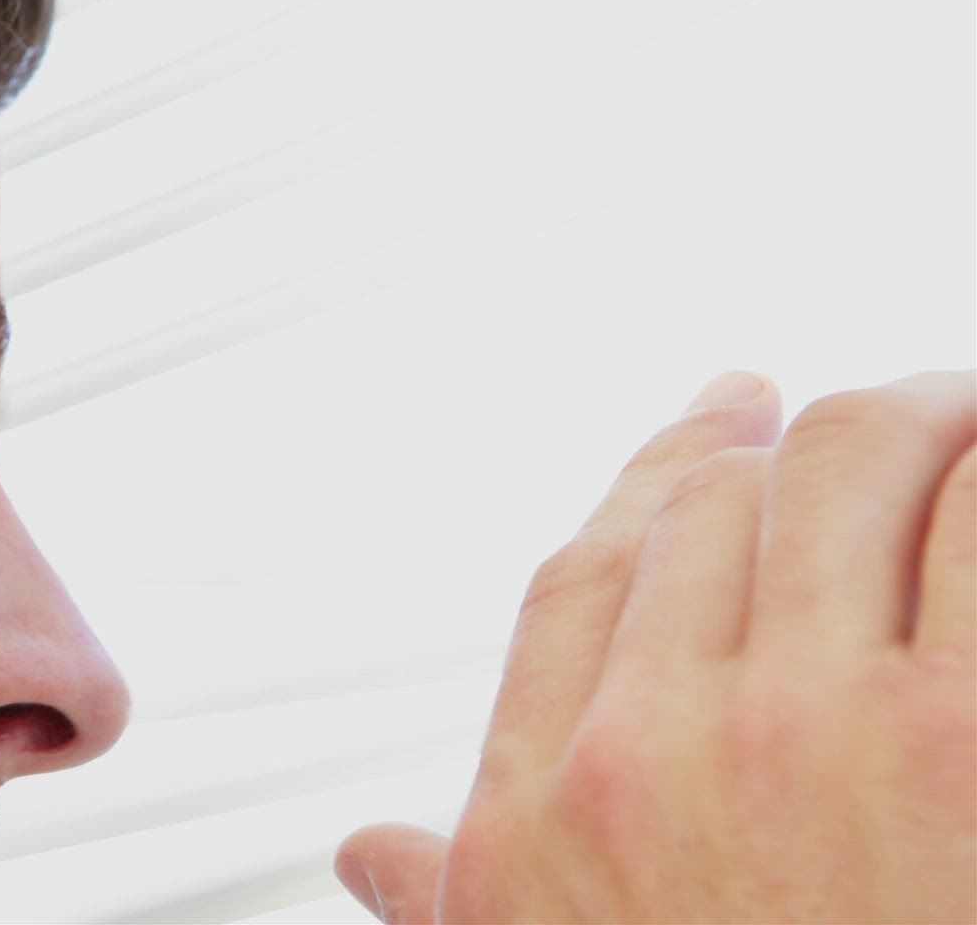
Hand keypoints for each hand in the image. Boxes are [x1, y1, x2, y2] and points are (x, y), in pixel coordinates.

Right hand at [335, 369, 976, 922]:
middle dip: (805, 436)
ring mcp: (824, 735)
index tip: (719, 411)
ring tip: (967, 415)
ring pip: (853, 468)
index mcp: (547, 814)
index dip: (662, 466)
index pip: (589, 573)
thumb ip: (454, 913)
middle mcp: (661, 752)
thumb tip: (368, 860)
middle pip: (722, 501)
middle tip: (872, 409)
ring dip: (925, 420)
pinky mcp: (976, 736)